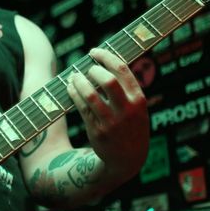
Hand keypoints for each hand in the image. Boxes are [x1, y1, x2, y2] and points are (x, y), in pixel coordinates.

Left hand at [66, 48, 149, 180]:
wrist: (128, 159)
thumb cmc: (131, 126)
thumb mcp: (137, 107)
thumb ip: (126, 88)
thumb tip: (104, 61)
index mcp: (138, 100)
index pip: (122, 70)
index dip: (106, 56)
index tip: (94, 51)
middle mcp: (126, 110)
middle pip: (107, 81)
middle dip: (93, 70)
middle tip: (87, 68)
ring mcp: (111, 122)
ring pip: (90, 95)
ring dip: (79, 82)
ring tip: (74, 76)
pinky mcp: (97, 131)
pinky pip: (82, 108)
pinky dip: (74, 94)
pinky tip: (71, 88)